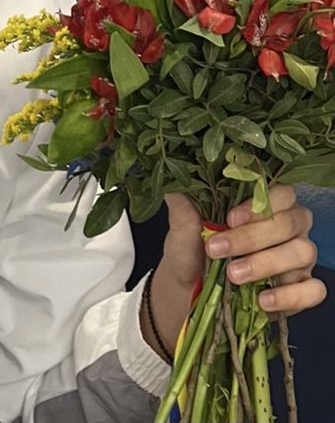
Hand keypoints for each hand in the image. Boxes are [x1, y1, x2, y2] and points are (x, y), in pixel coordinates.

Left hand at [148, 187, 326, 356]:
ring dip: (266, 263)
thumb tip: (173, 186)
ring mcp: (299, 258)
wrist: (189, 288)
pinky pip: (313, 290)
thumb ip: (183, 208)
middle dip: (252, 237)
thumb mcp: (183, 229)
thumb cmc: (193, 250)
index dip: (259, 205)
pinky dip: (290, 295)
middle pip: (290, 223)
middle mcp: (290, 227)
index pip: (280, 193)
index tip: (229, 218)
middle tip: (218, 250)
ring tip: (233, 275)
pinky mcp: (302, 289)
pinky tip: (263, 299)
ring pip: (302, 252)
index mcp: (266, 204)